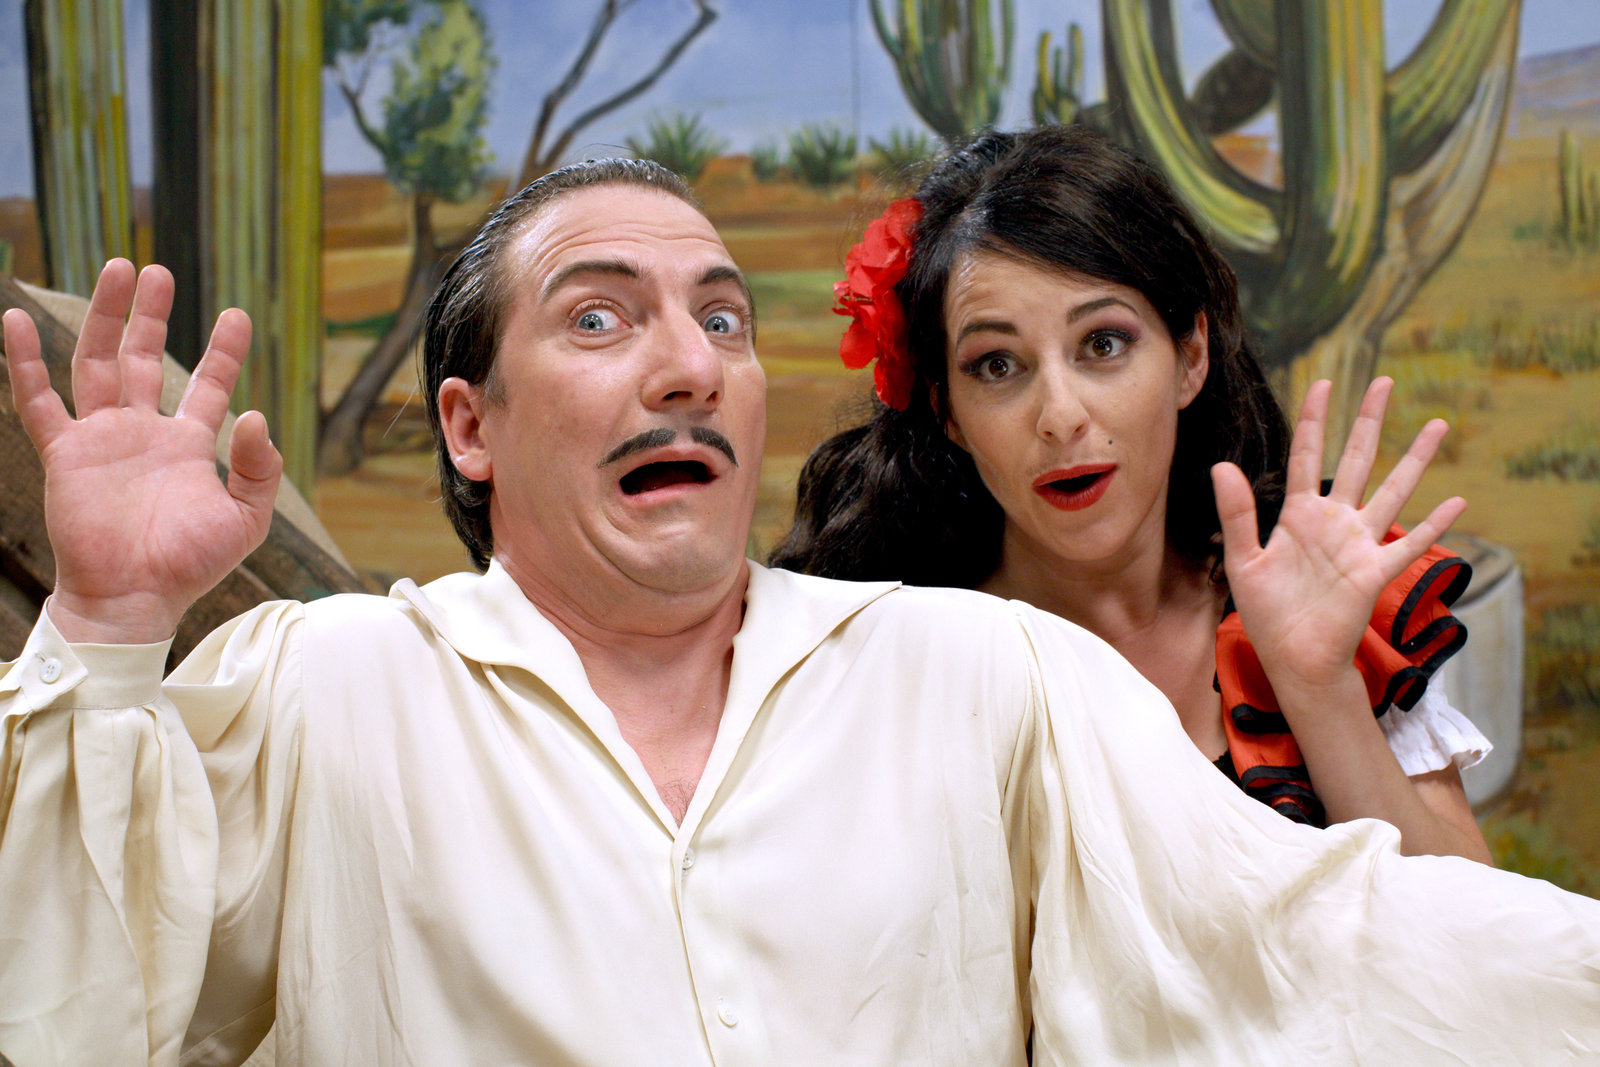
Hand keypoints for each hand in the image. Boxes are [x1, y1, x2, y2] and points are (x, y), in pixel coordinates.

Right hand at [4, 259, 282, 642]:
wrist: (135, 598)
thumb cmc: (190, 566)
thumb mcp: (246, 520)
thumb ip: (259, 469)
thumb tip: (259, 416)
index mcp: (187, 444)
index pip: (208, 384)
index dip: (224, 350)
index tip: (236, 314)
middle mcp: (143, 432)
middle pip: (143, 358)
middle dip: (148, 315)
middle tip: (155, 271)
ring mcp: (102, 439)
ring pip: (96, 363)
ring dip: (104, 318)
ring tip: (117, 269)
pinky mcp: (65, 454)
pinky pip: (39, 401)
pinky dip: (26, 362)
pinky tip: (14, 320)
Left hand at [1210, 377, 1465, 692]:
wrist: (1293, 659)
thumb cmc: (1268, 613)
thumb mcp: (1244, 560)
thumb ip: (1238, 513)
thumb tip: (1221, 465)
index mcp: (1297, 515)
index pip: (1306, 456)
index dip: (1314, 420)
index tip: (1323, 383)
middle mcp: (1333, 522)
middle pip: (1354, 459)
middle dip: (1368, 420)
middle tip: (1383, 381)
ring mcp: (1358, 545)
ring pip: (1392, 491)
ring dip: (1415, 460)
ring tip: (1437, 425)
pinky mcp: (1375, 574)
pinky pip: (1409, 546)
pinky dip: (1434, 526)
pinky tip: (1456, 502)